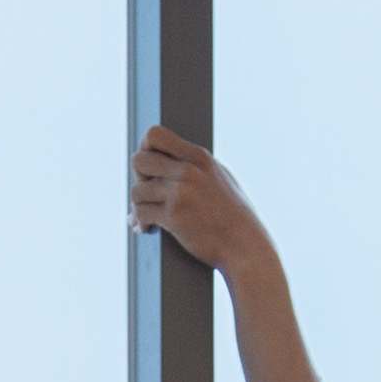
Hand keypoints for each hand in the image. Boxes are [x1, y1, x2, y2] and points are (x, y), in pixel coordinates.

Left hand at [130, 126, 267, 276]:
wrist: (244, 246)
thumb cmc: (234, 216)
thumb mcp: (220, 177)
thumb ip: (196, 166)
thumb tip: (168, 160)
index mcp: (199, 157)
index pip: (154, 135)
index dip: (145, 150)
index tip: (151, 169)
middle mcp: (188, 171)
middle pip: (138, 160)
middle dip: (138, 178)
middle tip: (147, 193)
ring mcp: (180, 193)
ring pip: (136, 191)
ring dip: (137, 206)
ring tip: (145, 216)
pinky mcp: (174, 217)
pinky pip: (140, 213)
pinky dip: (139, 222)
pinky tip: (145, 228)